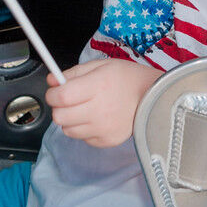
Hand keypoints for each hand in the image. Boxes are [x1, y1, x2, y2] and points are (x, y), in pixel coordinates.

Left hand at [45, 58, 162, 147]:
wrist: (154, 97)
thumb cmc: (128, 79)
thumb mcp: (101, 66)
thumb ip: (74, 73)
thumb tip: (51, 81)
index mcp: (97, 86)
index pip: (61, 97)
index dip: (52, 94)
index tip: (55, 91)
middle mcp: (99, 110)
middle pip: (60, 117)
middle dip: (59, 107)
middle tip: (69, 101)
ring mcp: (103, 128)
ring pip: (68, 130)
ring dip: (71, 120)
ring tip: (85, 110)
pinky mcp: (107, 141)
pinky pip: (83, 138)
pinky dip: (84, 130)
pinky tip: (96, 119)